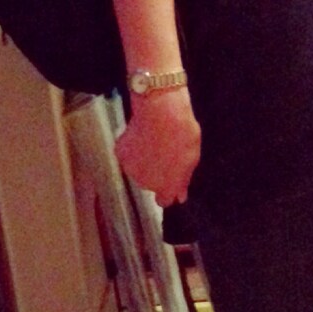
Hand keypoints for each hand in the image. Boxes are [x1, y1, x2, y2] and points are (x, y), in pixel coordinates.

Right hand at [114, 88, 200, 206]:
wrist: (161, 111)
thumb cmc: (181, 133)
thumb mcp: (191, 158)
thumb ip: (183, 180)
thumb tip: (180, 196)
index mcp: (166, 186)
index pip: (164, 201)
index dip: (167, 192)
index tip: (171, 182)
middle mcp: (146, 183)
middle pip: (150, 183)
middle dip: (156, 172)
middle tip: (165, 153)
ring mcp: (131, 169)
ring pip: (138, 169)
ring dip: (144, 161)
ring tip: (154, 141)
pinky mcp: (121, 153)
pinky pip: (128, 154)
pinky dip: (132, 148)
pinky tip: (141, 135)